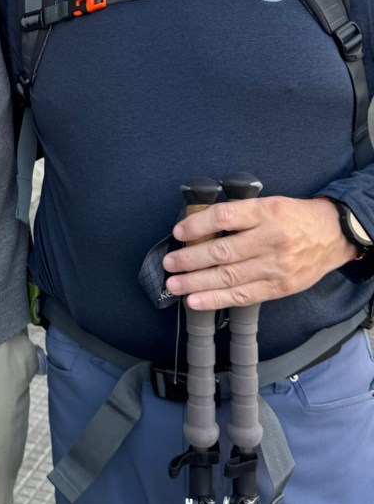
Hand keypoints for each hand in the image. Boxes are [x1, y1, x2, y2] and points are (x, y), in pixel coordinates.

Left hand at [162, 195, 357, 309]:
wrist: (334, 235)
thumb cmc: (295, 217)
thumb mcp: (269, 203)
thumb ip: (240, 214)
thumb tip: (201, 225)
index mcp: (266, 213)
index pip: (224, 217)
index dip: (197, 225)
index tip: (179, 231)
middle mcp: (271, 239)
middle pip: (222, 251)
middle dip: (190, 259)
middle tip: (169, 263)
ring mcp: (276, 266)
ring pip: (229, 276)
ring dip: (196, 282)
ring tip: (175, 284)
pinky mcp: (279, 287)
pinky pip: (243, 295)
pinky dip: (216, 299)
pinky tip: (196, 300)